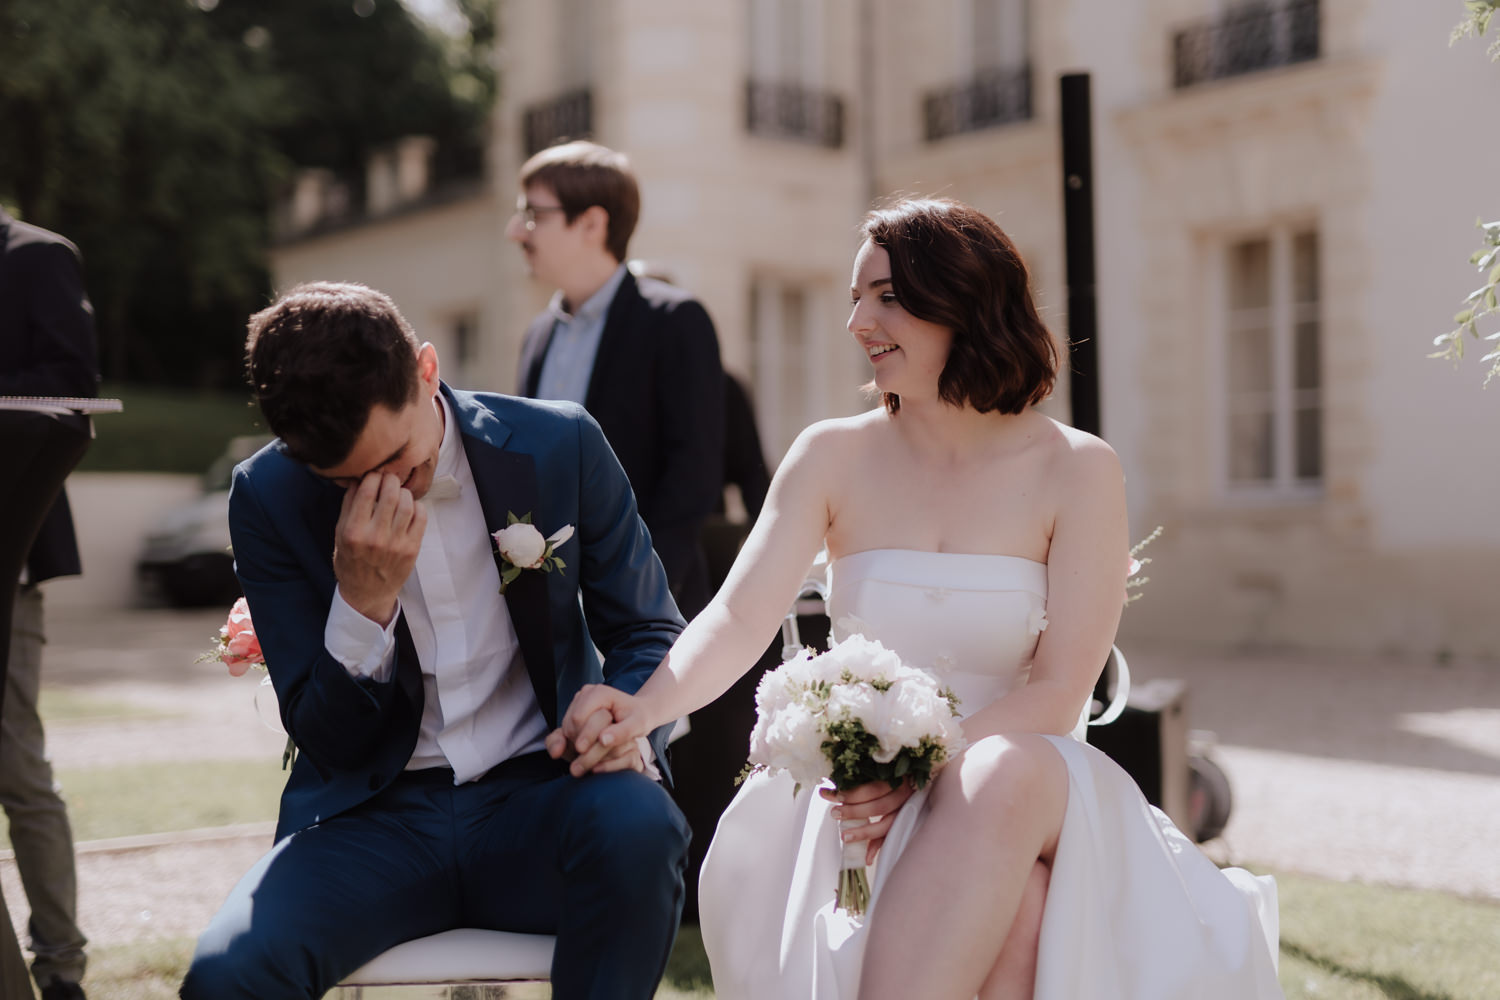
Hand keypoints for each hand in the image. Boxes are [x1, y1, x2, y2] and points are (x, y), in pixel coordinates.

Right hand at [332, 472, 425, 623]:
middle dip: (390, 480)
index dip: (372, 477)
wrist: (367, 593)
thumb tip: (358, 479)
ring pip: (407, 504)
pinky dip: (416, 506)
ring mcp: (396, 544)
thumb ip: (348, 506)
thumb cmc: (351, 561)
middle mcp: (375, 537)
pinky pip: (421, 517)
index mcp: (354, 532)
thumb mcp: (340, 535)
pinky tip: (409, 507)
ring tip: (398, 492)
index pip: (367, 493)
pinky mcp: (412, 549)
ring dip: (404, 492)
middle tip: (389, 478)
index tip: (374, 473)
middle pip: (390, 494)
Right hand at [551, 684, 653, 776]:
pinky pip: (566, 729)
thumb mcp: (638, 725)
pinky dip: (571, 742)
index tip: (584, 752)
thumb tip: (603, 740)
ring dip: (574, 743)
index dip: (581, 736)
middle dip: (578, 742)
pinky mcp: (576, 709)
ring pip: (566, 727)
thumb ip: (622, 732)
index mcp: (600, 693)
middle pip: (571, 723)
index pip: (578, 718)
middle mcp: (586, 693)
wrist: (638, 712)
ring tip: (589, 753)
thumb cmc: (639, 718)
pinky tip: (582, 750)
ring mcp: (579, 700)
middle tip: (587, 756)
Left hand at [822, 779, 917, 863]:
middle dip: (854, 811)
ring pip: (886, 825)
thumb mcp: (879, 772)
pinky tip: (866, 858)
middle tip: (834, 813)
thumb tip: (830, 786)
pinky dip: (877, 848)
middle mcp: (904, 796)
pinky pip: (890, 838)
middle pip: (879, 807)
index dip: (854, 793)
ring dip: (864, 832)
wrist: (919, 785)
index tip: (835, 794)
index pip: (874, 788)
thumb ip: (860, 778)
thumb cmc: (891, 776)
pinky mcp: (904, 824)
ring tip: (845, 837)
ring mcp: (905, 811)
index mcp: (897, 779)